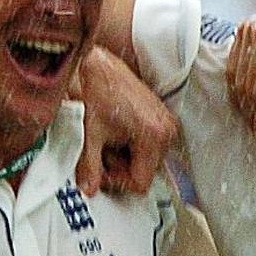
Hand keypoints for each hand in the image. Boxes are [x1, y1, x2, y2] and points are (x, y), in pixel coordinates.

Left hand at [73, 46, 178, 195]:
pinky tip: (117, 132)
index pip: (142, 182)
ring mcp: (167, 124)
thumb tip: (88, 190)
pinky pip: (150, 145)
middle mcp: (166, 132)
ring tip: (108, 139)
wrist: (101, 65)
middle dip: (121, 168)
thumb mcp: (89, 134)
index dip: (118, 181)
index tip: (101, 171)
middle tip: (101, 153)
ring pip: (148, 160)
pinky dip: (132, 145)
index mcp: (153, 136)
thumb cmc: (98, 91)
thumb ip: (89, 167)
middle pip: (146, 172)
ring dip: (126, 157)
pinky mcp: (163, 119)